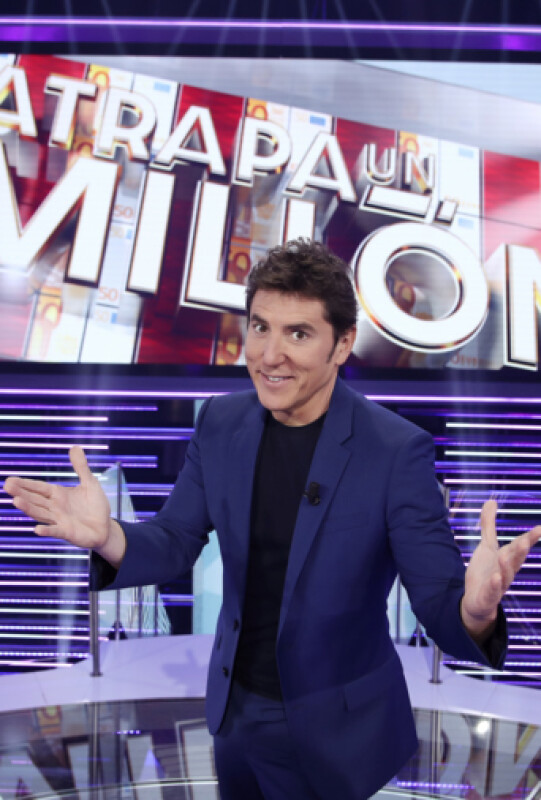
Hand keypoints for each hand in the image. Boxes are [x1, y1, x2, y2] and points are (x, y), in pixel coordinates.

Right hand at [4, 446, 125, 565]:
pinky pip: (55, 531)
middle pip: (35, 499)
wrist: (106, 527)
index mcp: (58, 495)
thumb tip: (74, 447)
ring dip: (29, 508)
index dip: (25, 483)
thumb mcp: (90, 483)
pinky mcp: (67, 532)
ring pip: (41, 514)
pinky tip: (37, 529)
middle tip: (7, 486)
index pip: (39, 488)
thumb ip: (81, 467)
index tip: (10, 479)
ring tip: (16, 501)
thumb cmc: (95, 506)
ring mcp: (59, 520)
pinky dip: (47, 530)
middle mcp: (55, 507)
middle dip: (21, 493)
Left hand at [461, 499, 540, 641]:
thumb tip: (491, 500)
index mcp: (508, 558)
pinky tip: (496, 578)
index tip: (540, 528)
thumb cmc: (486, 572)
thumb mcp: (487, 546)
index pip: (519, 546)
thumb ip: (489, 525)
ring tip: (505, 555)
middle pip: (516, 560)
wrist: (476, 601)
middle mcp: (506, 571)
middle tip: (526, 540)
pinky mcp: (488, 597)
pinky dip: (495, 585)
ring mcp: (499, 585)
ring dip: (507, 566)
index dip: (529, 538)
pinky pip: (493, 592)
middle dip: (521, 550)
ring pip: (506, 575)